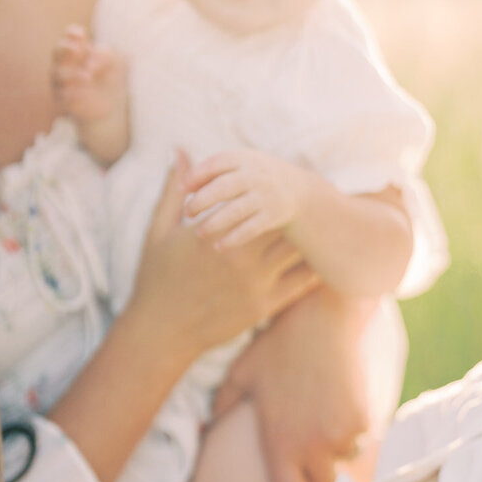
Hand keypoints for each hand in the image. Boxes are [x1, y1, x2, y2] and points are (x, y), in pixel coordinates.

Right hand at [51, 23, 126, 123]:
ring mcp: (62, 81)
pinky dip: (73, 93)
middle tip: (78, 49)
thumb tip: (90, 64)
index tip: (81, 34)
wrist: (110, 104)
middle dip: (66, 49)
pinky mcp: (64, 100)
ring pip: (59, 74)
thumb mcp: (115, 62)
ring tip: (88, 78)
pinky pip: (64, 96)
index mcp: (77, 49)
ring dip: (73, 74)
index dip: (72, 33)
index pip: (70, 37)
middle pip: (58, 52)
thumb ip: (105, 55)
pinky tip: (84, 93)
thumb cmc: (110, 77)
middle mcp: (64, 63)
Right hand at [127, 156, 318, 359]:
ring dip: (309, 238)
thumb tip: (178, 150)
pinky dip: (313, 268)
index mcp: (217, 231)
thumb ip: (174, 190)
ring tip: (325, 223)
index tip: (289, 177)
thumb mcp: (159, 230)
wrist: (162, 330)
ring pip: (297, 251)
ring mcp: (256, 282)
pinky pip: (300, 284)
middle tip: (316, 196)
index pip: (258, 200)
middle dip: (298, 210)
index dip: (276, 188)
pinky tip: (322, 258)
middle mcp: (241, 255)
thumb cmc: (156, 278)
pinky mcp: (264, 307)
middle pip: (285, 223)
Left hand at [184, 149, 305, 247]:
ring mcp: (266, 195)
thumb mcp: (240, 166)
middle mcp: (256, 175)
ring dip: (215, 222)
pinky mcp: (274, 215)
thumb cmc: (257, 180)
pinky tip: (219, 246)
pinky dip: (233, 238)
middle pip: (224, 187)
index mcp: (244, 158)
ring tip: (199, 233)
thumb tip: (179, 174)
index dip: (196, 175)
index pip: (216, 163)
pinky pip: (250, 229)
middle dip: (203, 200)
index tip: (182, 190)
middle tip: (188, 213)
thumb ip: (211, 171)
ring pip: (235, 210)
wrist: (302, 193)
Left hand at [212, 289, 376, 481]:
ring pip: (343, 465)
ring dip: (335, 457)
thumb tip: (204, 429)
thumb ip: (220, 408)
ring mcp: (341, 434)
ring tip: (323, 433)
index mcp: (280, 442)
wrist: (321, 319)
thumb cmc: (275, 346)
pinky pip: (359, 441)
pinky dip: (351, 435)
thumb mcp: (240, 375)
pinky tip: (338, 411)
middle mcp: (313, 446)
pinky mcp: (363, 419)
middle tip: (311, 471)